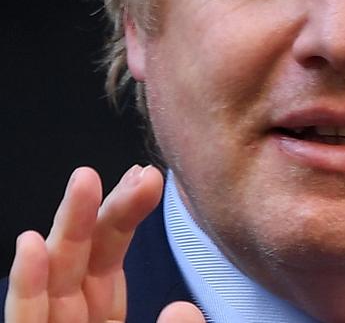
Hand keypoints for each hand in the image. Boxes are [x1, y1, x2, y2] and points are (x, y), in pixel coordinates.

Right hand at [4, 165, 204, 322]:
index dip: (126, 216)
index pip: (109, 258)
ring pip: (55, 279)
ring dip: (69, 228)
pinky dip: (27, 285)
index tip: (147, 178)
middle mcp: (75, 319)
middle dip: (105, 209)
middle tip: (136, 171)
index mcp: (102, 317)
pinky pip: (26, 321)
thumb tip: (182, 308)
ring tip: (86, 181)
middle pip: (85, 257)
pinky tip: (31, 244)